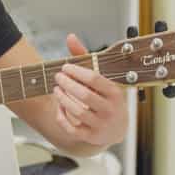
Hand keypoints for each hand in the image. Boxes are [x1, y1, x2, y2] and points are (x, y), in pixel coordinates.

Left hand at [51, 33, 128, 147]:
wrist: (117, 128)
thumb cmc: (107, 98)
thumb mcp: (102, 78)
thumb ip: (85, 57)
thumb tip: (70, 37)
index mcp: (115, 93)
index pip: (95, 79)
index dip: (77, 71)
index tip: (66, 67)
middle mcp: (109, 110)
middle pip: (84, 95)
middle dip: (67, 84)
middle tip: (57, 77)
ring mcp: (100, 125)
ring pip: (77, 112)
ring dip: (62, 99)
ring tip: (56, 90)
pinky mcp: (91, 137)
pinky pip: (72, 129)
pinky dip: (62, 117)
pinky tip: (59, 106)